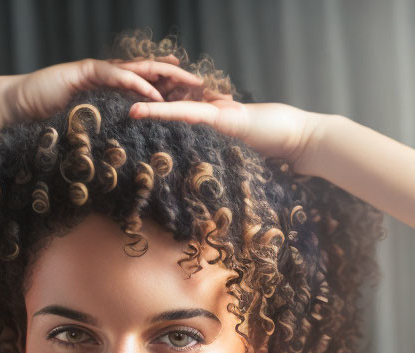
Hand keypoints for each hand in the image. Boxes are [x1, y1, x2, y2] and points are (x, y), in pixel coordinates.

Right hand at [0, 57, 203, 127]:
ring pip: (137, 69)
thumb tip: (121, 155)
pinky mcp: (84, 72)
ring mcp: (95, 72)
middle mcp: (106, 76)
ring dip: (164, 75)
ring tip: (188, 83)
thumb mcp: (83, 129)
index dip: (169, 88)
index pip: (144, 84)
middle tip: (202, 84)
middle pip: (148, 71)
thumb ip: (103, 134)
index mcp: (108, 88)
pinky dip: (135, 83)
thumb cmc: (44, 121)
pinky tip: (153, 93)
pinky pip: (115, 75)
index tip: (192, 97)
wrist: (16, 107)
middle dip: (176, 77)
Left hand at [128, 90, 326, 174]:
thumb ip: (222, 160)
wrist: (298, 140)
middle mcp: (212, 115)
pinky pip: (189, 112)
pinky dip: (166, 111)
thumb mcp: (240, 158)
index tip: (132, 122)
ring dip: (148, 106)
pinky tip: (145, 111)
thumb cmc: (274, 151)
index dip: (156, 118)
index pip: (179, 119)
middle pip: (172, 108)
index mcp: (212, 126)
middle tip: (115, 110)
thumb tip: (208, 185)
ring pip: (175, 106)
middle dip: (146, 109)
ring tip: (121, 108)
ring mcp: (217, 113)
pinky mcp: (223, 117)